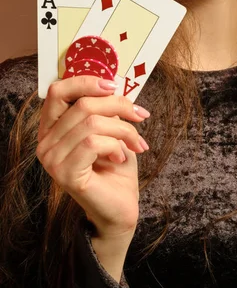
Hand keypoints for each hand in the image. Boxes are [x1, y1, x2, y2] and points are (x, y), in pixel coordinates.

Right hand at [36, 76, 149, 238]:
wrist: (121, 205)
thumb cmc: (115, 165)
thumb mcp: (111, 128)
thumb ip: (105, 107)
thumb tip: (115, 84)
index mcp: (52, 126)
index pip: (57, 90)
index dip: (86, 82)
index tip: (114, 86)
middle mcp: (46, 142)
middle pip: (83, 105)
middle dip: (119, 106)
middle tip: (141, 116)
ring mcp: (52, 160)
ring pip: (92, 123)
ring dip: (123, 130)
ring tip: (135, 143)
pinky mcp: (65, 174)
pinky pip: (93, 143)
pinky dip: (115, 146)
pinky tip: (121, 158)